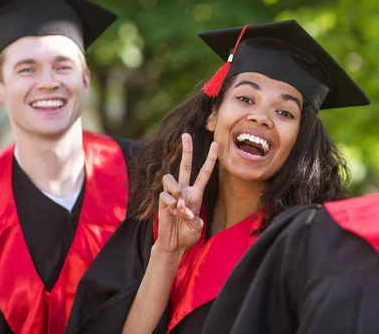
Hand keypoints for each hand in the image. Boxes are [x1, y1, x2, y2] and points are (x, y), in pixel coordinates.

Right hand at [155, 133, 217, 257]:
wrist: (174, 244)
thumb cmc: (188, 234)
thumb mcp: (196, 227)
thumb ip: (191, 217)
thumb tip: (181, 206)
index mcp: (197, 194)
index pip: (204, 173)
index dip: (210, 159)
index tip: (216, 144)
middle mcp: (184, 190)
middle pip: (185, 165)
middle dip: (186, 150)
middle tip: (186, 134)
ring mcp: (172, 194)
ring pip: (169, 177)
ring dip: (174, 188)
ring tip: (178, 204)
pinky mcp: (162, 201)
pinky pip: (165, 195)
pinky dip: (170, 203)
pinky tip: (173, 212)